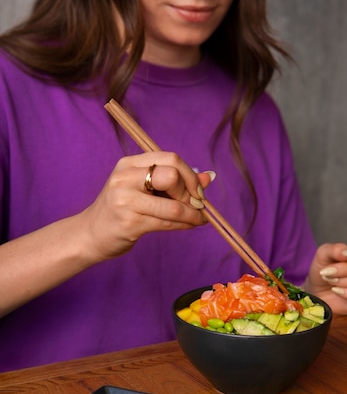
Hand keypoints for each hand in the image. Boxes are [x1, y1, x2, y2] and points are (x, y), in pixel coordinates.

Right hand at [79, 152, 211, 261]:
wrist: (90, 235)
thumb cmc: (121, 210)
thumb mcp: (144, 189)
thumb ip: (174, 181)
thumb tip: (209, 177)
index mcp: (129, 164)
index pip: (169, 158)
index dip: (190, 174)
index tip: (198, 190)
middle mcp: (125, 178)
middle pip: (172, 174)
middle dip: (190, 191)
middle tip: (196, 204)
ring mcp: (125, 200)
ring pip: (173, 205)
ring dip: (192, 214)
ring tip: (199, 219)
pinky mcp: (129, 223)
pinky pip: (167, 222)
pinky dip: (184, 224)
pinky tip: (190, 225)